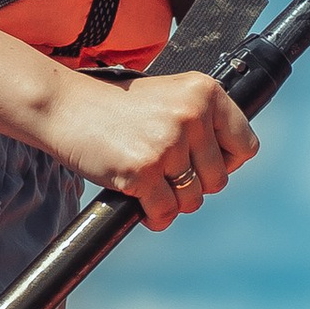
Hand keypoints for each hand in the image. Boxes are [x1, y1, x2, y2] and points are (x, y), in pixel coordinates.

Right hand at [58, 68, 255, 228]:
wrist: (63, 106)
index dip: (226, 162)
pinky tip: (139, 202)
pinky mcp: (143, 171)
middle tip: (165, 173)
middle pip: (219, 180)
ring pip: (193, 200)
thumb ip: (201, 122)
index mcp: (204, 91)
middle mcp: (191, 115)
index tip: (201, 162)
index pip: (246, 145)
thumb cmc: (115, 107)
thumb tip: (231, 164)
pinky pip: (165, 212)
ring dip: (172, 201)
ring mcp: (167, 144)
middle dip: (194, 185)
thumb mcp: (169, 98)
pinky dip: (154, 216)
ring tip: (149, 183)